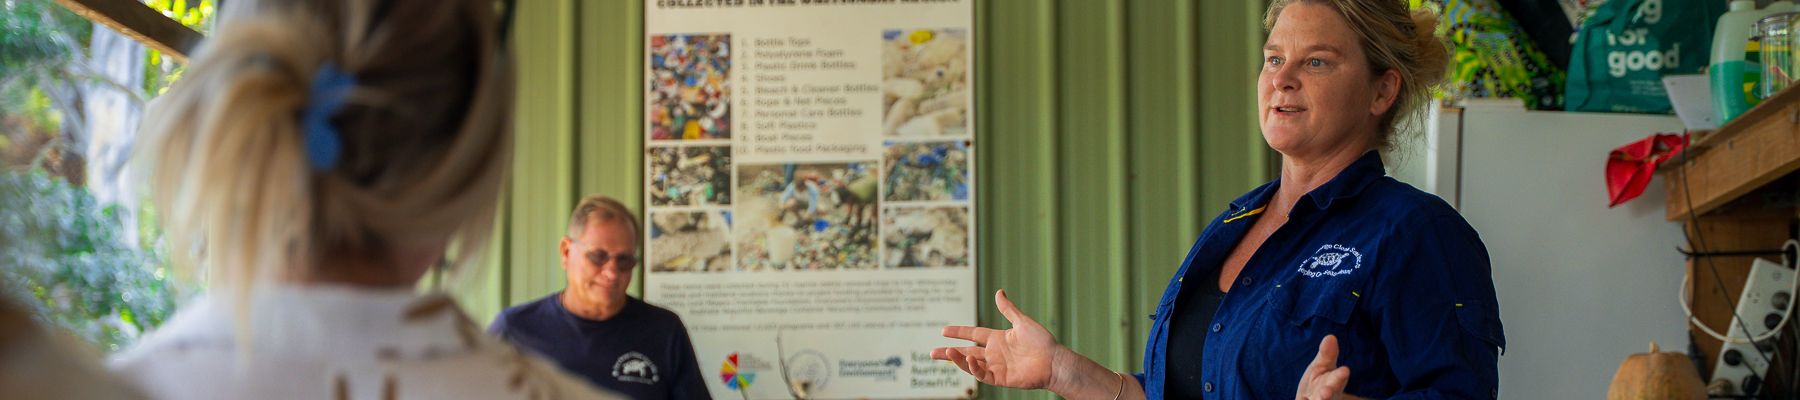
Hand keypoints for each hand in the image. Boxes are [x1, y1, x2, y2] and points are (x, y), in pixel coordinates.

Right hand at [930, 289, 1061, 389]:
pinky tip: (969, 360)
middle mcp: (994, 353)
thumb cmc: (1042, 341)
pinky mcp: (1001, 378)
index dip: (958, 333)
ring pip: (971, 364)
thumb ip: (1008, 309)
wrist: (1054, 360)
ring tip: (947, 353)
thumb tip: (999, 292)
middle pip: (966, 352)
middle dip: (949, 353)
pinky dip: (974, 369)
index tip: (943, 330)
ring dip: (958, 360)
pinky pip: (983, 375)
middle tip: (932, 353)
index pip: (973, 334)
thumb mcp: (1022, 321)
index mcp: (997, 339)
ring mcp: (996, 367)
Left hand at [1296, 335, 1353, 399]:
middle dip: (1327, 394)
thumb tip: (1330, 336)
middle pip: (1329, 395)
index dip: (1340, 375)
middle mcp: (1328, 395)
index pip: (1338, 378)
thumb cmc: (1319, 382)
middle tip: (1325, 393)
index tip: (1344, 370)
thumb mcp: (1321, 366)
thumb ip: (1327, 354)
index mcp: (1334, 381)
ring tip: (1308, 399)